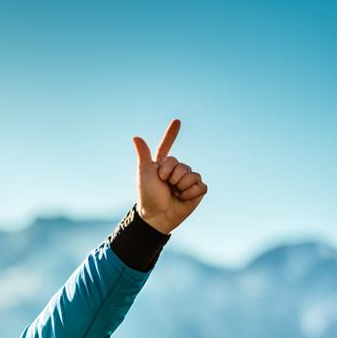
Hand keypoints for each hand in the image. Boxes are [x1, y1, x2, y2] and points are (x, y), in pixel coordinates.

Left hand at [132, 119, 207, 233]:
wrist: (156, 216)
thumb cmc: (148, 196)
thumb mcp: (144, 174)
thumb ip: (143, 155)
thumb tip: (136, 137)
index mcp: (162, 166)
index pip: (166, 147)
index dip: (171, 134)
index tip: (177, 121)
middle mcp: (176, 171)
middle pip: (181, 164)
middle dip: (172, 175)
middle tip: (165, 185)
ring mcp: (187, 181)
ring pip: (192, 174)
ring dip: (181, 185)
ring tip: (173, 193)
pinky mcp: (197, 191)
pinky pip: (200, 185)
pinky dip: (190, 192)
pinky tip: (183, 198)